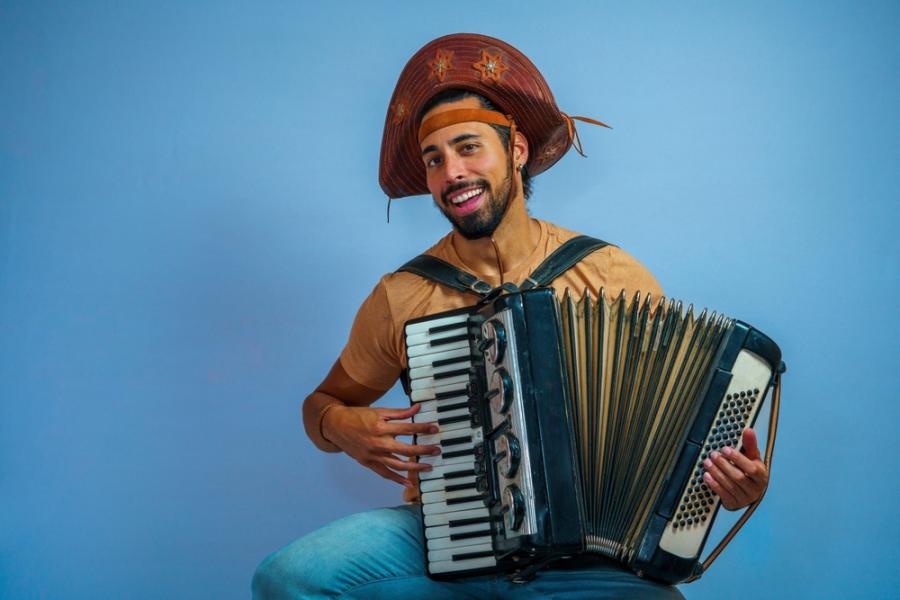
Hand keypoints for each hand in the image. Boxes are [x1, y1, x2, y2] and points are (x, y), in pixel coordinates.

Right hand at [322, 403, 440, 487]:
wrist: (335, 425)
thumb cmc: (357, 416)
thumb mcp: (379, 411)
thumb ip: (400, 412)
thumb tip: (417, 408)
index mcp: (381, 427)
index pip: (407, 429)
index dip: (423, 429)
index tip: (435, 429)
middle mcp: (378, 443)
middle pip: (406, 450)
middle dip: (423, 450)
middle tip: (437, 450)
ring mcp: (373, 455)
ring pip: (398, 465)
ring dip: (415, 467)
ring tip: (428, 467)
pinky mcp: (368, 463)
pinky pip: (385, 474)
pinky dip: (397, 479)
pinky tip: (408, 483)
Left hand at [702, 428, 768, 509]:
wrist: (747, 492)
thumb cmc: (749, 472)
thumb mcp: (752, 458)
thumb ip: (750, 445)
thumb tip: (748, 430)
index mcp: (762, 477)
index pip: (752, 469)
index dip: (738, 458)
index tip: (725, 449)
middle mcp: (755, 489)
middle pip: (738, 477)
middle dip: (723, 464)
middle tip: (713, 455)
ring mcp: (745, 499)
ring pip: (729, 485)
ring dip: (716, 473)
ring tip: (707, 462)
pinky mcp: (734, 504)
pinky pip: (723, 494)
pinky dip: (714, 484)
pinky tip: (707, 475)